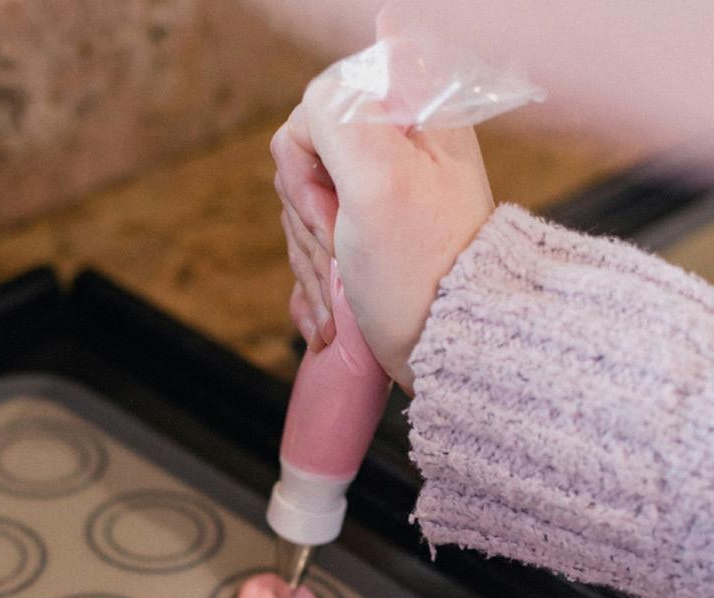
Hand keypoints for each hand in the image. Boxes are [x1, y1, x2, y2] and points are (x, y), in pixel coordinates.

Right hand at [271, 74, 494, 392]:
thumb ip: (340, 115)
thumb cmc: (421, 274)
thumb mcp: (377, 180)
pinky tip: (332, 317)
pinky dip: (317, 290)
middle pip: (304, 166)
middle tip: (345, 256)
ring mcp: (379, 199)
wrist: (450, 346)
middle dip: (311, 224)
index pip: (313, 113)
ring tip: (344, 296)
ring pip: (304, 214)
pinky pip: (314, 254)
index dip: (308, 169)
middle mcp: (396, 151)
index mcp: (406, 119)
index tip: (336, 216)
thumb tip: (319, 95)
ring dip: (312, 264)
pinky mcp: (367, 242)